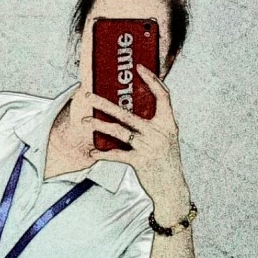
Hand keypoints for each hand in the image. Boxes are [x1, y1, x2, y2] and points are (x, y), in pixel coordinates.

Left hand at [84, 64, 189, 206]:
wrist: (172, 189)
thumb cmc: (167, 162)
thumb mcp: (167, 139)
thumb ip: (156, 124)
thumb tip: (134, 108)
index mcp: (168, 124)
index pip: (163, 95)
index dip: (152, 80)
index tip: (140, 68)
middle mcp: (159, 133)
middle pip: (128, 113)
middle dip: (105, 103)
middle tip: (89, 95)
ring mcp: (149, 147)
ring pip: (119, 131)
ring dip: (99, 125)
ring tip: (85, 120)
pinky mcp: (140, 162)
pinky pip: (117, 155)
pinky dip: (103, 154)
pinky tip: (92, 153)